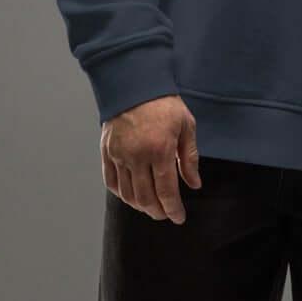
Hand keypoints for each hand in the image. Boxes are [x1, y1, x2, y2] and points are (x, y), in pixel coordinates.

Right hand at [101, 96, 201, 221]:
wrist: (134, 83)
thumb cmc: (165, 104)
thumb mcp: (186, 127)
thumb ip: (190, 158)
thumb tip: (194, 184)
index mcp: (160, 150)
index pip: (166, 191)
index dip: (173, 209)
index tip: (179, 218)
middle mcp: (137, 156)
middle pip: (145, 198)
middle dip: (157, 211)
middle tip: (166, 214)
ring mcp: (119, 154)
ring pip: (127, 194)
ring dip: (140, 206)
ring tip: (151, 208)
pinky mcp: (107, 151)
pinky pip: (111, 181)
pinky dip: (121, 194)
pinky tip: (131, 196)